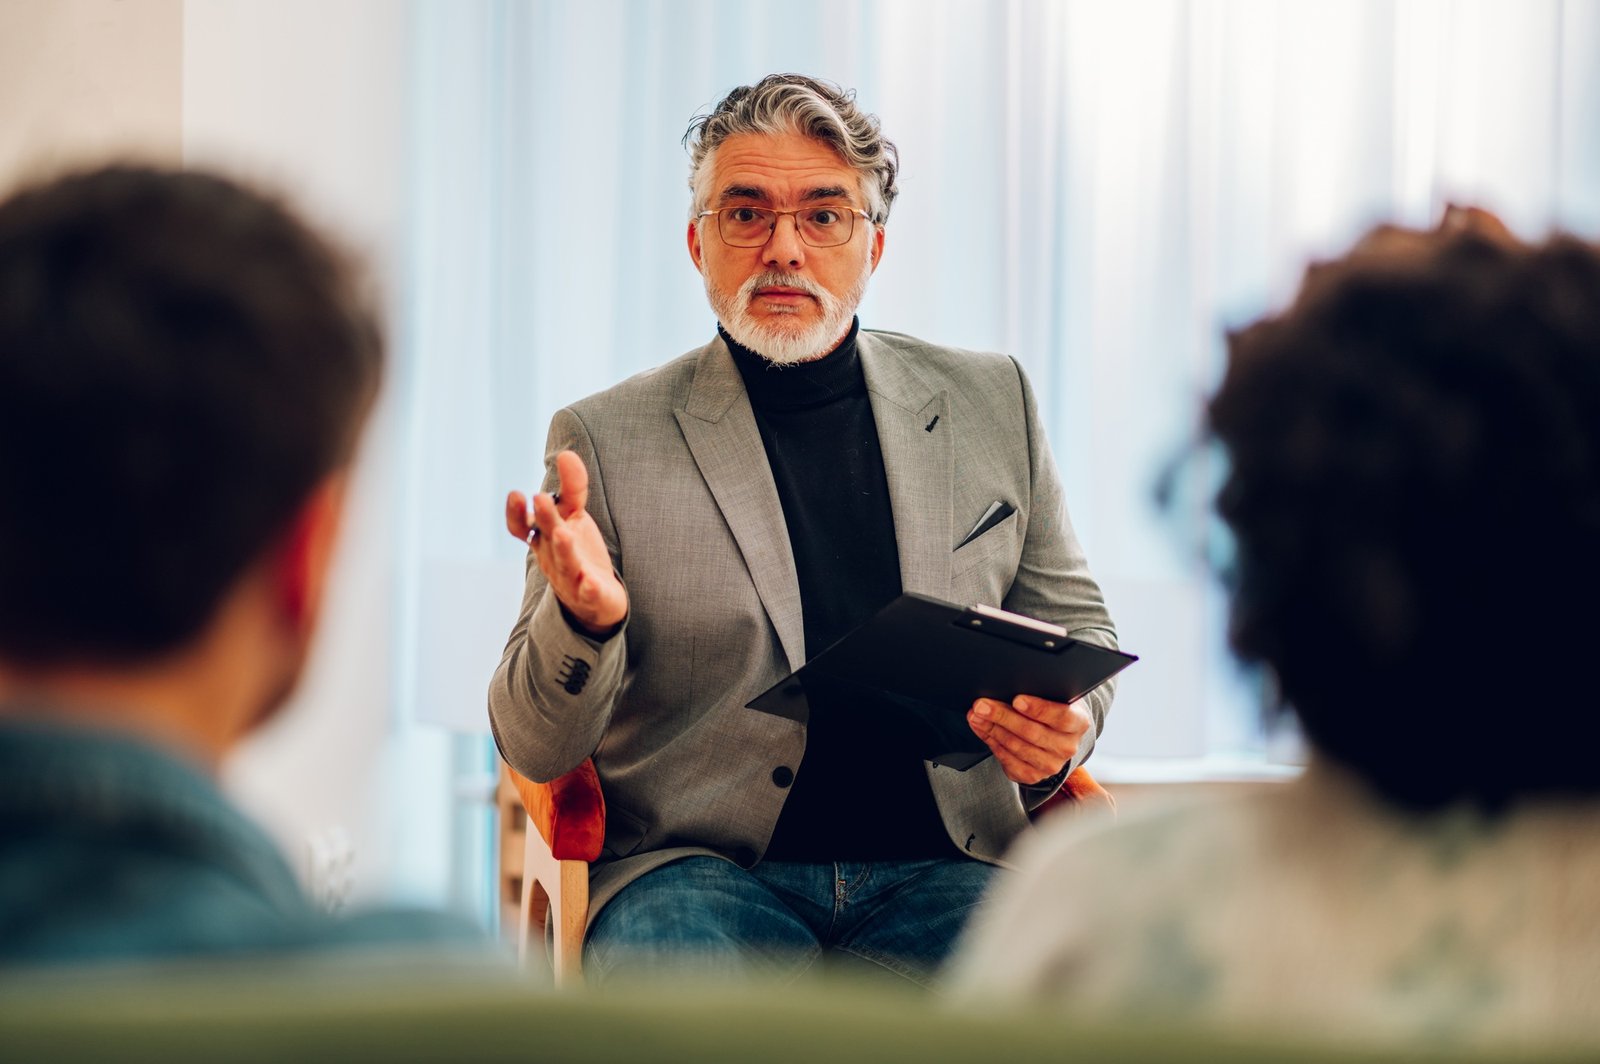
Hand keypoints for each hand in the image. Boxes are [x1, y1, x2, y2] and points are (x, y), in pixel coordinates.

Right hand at [504, 450, 627, 635]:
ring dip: (563, 548)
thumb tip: (566, 453)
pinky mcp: (591, 595)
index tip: (516, 495)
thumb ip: (572, 487)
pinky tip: (591, 582)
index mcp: (544, 537)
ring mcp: (570, 577)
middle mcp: (553, 556)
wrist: (593, 601)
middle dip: (544, 518)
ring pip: (565, 563)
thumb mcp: (573, 517)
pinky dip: (588, 588)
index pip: (522, 527)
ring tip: (563, 533)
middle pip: (547, 536)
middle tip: (540, 497)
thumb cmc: (576, 551)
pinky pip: (588, 593)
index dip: (516, 513)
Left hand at [967, 694, 1091, 785]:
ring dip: (991, 729)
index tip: (1017, 700)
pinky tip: (981, 729)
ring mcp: (1051, 764)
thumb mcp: (1055, 698)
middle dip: (1002, 716)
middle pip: (1031, 732)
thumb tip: (1009, 687)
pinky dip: (991, 742)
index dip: (1038, 708)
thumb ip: (1041, 692)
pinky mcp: (1033, 775)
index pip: (1061, 716)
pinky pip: (1008, 760)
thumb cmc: (1052, 711)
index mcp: (1078, 723)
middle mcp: (1067, 747)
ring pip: (1016, 746)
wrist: (1057, 738)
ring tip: (976, 715)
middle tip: (982, 704)